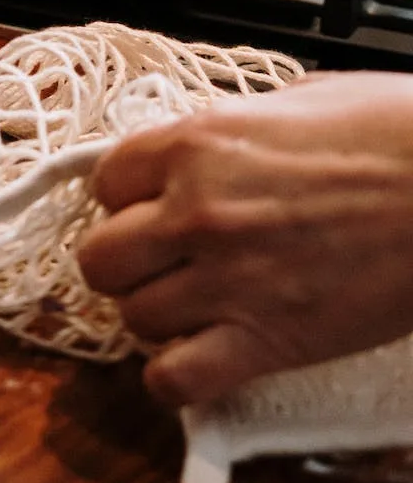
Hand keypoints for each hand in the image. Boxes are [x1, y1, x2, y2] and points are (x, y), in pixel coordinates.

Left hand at [79, 73, 412, 407]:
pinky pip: (174, 380)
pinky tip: (201, 359)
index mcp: (196, 144)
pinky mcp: (268, 342)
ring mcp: (226, 281)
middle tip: (166, 262)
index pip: (105, 182)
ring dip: (158, 317)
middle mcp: (194, 213)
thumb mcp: (296, 103)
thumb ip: (230, 136)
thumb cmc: (396, 132)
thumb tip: (206, 156)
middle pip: (101, 259)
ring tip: (197, 308)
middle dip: (128, 263)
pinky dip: (175, 378)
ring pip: (134, 319)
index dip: (127, 200)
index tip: (152, 207)